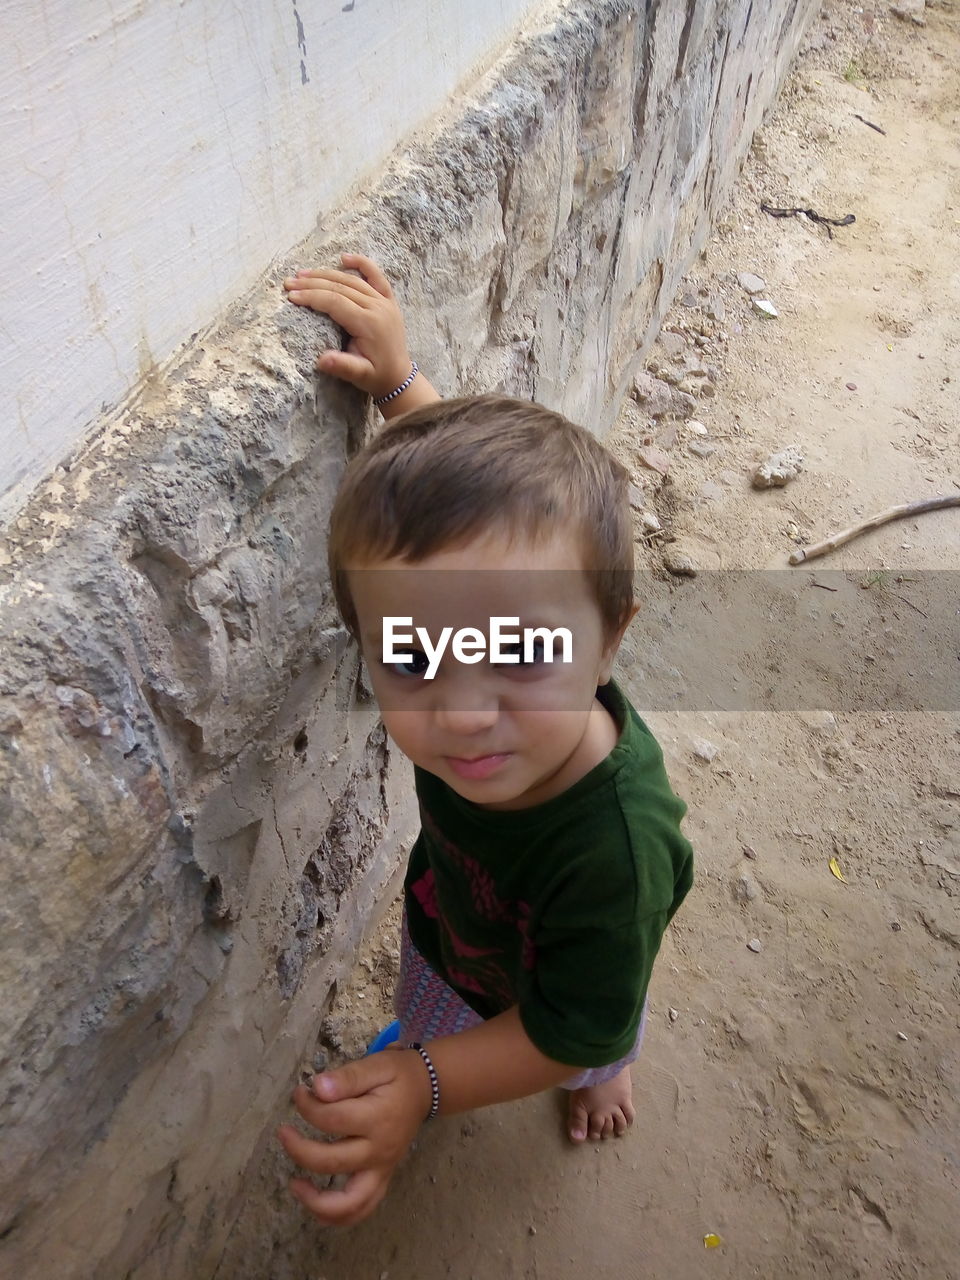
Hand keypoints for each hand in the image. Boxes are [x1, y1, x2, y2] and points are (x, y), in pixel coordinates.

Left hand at [277, 1047, 431, 1225]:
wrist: (426, 1089)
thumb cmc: (398, 1075)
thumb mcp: (377, 1064)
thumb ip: (348, 1077)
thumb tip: (317, 1087)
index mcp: (377, 1119)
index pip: (331, 1120)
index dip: (307, 1107)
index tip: (299, 1093)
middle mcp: (379, 1151)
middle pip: (332, 1162)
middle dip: (299, 1150)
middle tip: (283, 1132)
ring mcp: (382, 1169)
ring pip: (348, 1202)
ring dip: (315, 1201)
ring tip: (294, 1184)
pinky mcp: (383, 1179)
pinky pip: (362, 1209)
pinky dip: (338, 1216)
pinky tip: (316, 1207)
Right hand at [283, 253, 412, 397]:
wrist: (399, 377)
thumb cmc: (377, 376)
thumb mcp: (359, 376)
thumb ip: (342, 367)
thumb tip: (321, 361)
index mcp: (369, 324)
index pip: (335, 302)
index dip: (312, 297)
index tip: (291, 296)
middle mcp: (377, 308)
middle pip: (340, 287)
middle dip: (312, 284)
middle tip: (289, 283)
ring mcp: (384, 302)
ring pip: (352, 280)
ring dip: (326, 274)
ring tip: (302, 274)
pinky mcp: (388, 300)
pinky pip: (376, 276)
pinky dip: (362, 264)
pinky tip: (344, 257)